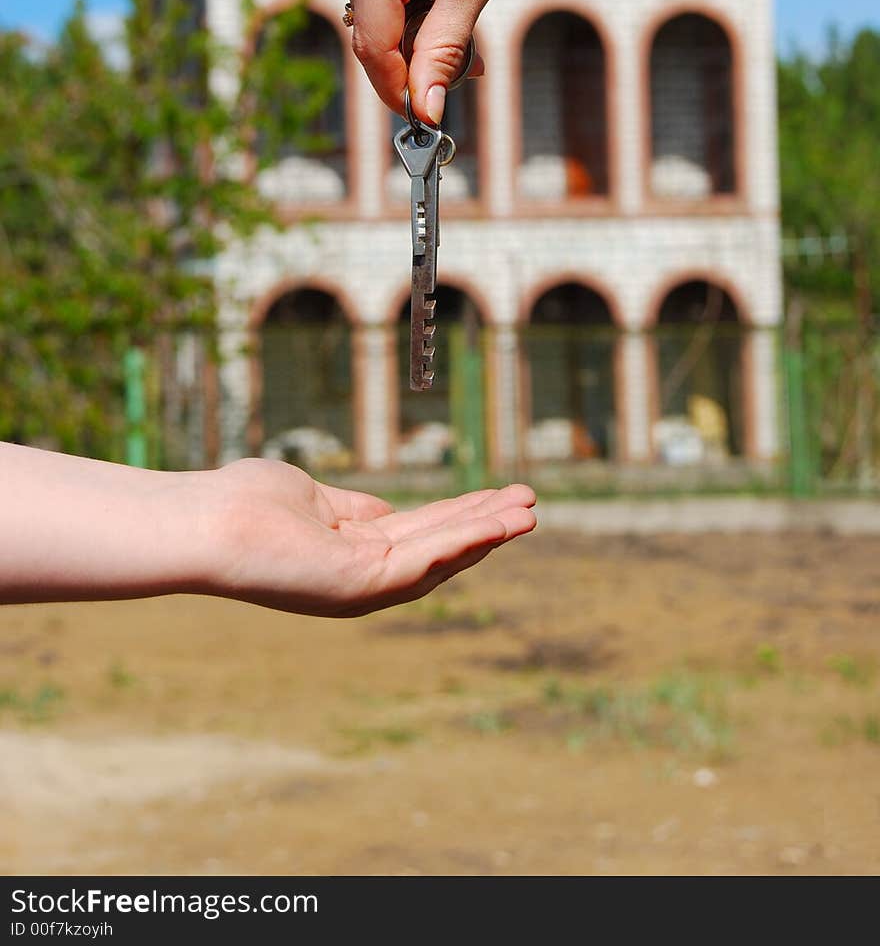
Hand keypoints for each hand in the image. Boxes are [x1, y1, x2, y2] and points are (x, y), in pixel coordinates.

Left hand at [205, 459, 536, 616]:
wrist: (205, 522)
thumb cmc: (244, 504)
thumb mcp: (312, 500)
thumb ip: (350, 511)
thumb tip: (384, 513)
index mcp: (352, 555)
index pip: (418, 534)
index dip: (461, 514)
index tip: (499, 495)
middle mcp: (362, 578)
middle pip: (438, 548)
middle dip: (485, 524)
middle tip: (531, 503)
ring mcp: (362, 587)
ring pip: (439, 559)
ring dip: (486, 534)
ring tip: (530, 512)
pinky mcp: (359, 586)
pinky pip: (422, 562)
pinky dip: (462, 542)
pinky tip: (495, 523)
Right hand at [330, 0, 558, 123]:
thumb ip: (443, 52)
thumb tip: (426, 110)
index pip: (371, 46)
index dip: (398, 88)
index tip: (430, 118)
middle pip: (370, 32)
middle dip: (413, 62)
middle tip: (469, 70)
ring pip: (374, 12)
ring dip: (414, 34)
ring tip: (466, 27)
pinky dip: (408, 5)